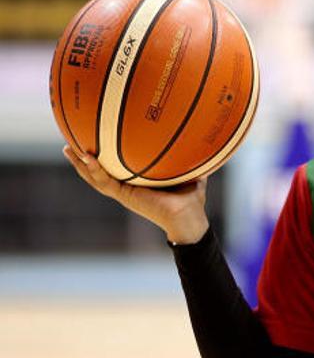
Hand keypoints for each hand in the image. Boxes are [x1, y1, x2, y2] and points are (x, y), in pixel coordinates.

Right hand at [62, 145, 209, 243]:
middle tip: (69, 144)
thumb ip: (189, 158)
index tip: (93, 142)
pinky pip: (106, 182)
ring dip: (81, 165)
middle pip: (98, 173)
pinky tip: (87, 158)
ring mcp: (124, 192)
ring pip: (95, 178)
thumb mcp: (188, 173)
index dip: (103, 158)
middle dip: (82, 160)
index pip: (116, 169)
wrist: (189, 217)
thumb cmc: (190, 198)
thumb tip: (201, 140)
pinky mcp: (125, 196)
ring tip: (69, 148)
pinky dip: (96, 171)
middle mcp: (127, 188)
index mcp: (138, 182)